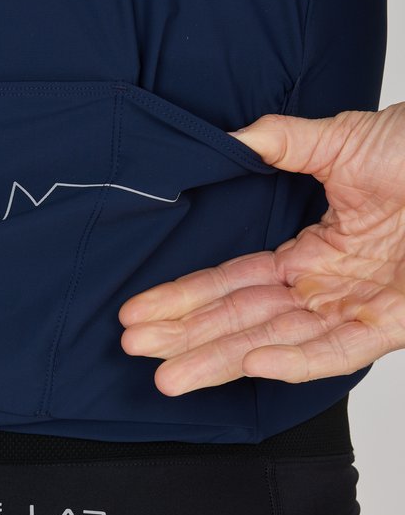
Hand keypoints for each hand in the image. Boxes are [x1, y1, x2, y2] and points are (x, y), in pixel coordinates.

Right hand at [118, 103, 404, 394]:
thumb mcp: (343, 140)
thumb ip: (281, 143)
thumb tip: (226, 140)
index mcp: (312, 252)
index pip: (235, 284)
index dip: (185, 299)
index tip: (138, 313)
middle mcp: (328, 288)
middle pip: (245, 322)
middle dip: (189, 339)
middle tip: (136, 351)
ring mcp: (360, 309)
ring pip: (279, 344)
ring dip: (223, 359)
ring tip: (170, 374)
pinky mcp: (396, 323)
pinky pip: (339, 351)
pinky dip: (295, 361)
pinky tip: (250, 362)